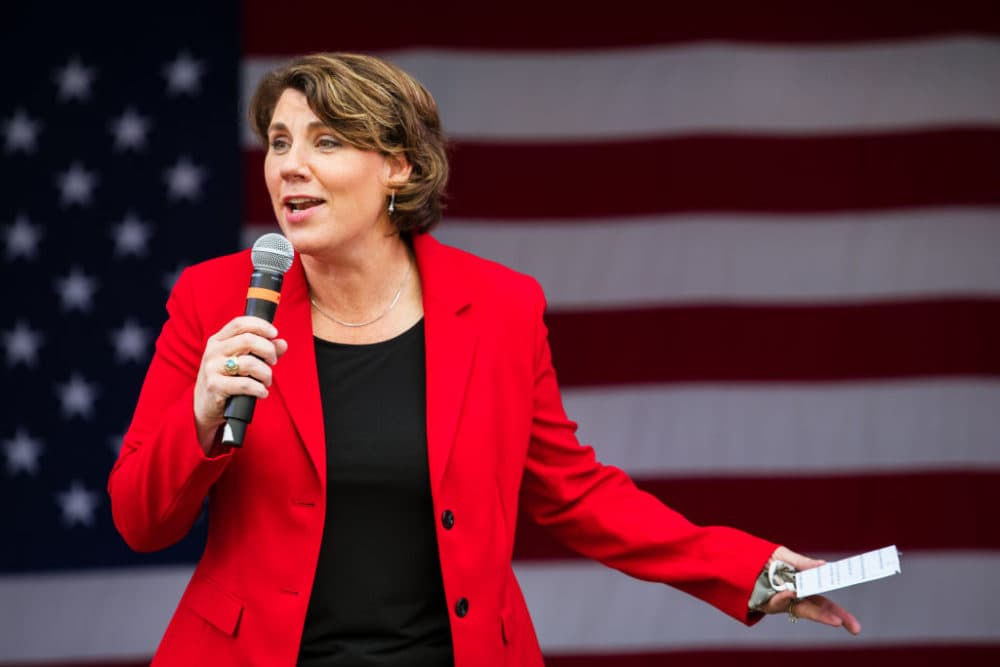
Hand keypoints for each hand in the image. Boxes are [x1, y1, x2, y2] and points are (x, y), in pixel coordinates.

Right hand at [193, 316, 287, 452]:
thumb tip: (282, 343)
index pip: (240, 323)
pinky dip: (259, 389)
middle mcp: (213, 351)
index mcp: (219, 340)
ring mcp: (212, 368)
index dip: (260, 325)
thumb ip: (263, 351)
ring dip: (266, 373)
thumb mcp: (242, 362)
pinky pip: (245, 384)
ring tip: (266, 381)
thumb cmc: (227, 380)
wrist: (205, 406)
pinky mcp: (215, 386)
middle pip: (248, 340)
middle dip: (268, 351)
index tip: (274, 333)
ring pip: (250, 363)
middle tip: (273, 362)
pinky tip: (262, 392)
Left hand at [758, 546, 861, 634]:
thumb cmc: (763, 558)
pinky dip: (785, 597)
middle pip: (820, 609)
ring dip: (819, 615)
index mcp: (802, 586)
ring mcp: (783, 602)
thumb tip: (824, 566)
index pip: (824, 597)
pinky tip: (792, 592)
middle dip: (836, 618)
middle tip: (855, 628)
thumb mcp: (783, 555)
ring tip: (836, 620)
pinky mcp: (767, 604)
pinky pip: (778, 603)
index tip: (853, 617)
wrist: (735, 558)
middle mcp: (795, 597)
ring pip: (803, 611)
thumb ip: (802, 562)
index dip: (838, 608)